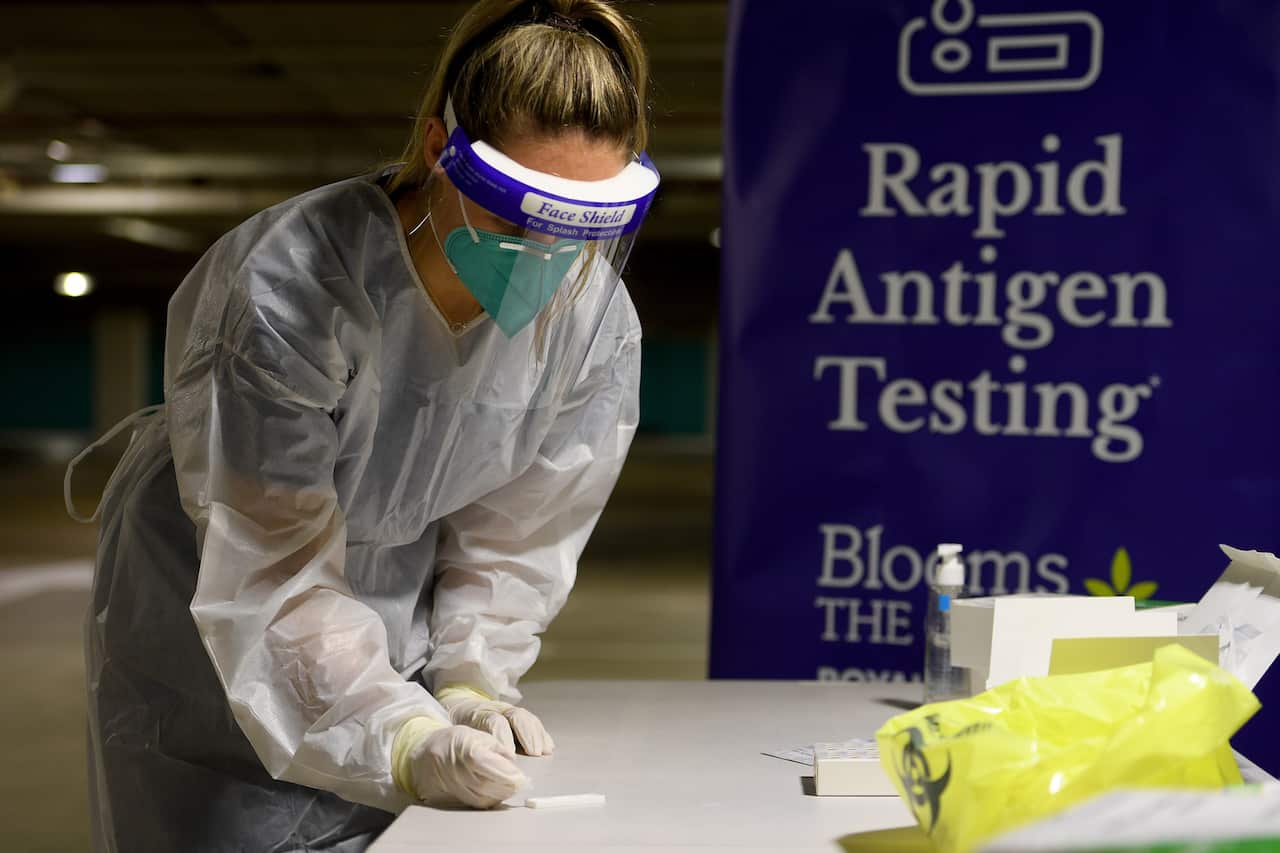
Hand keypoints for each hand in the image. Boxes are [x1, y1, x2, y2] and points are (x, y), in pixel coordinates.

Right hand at [393, 720, 527, 808]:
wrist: (425, 754)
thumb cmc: (453, 741)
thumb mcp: (477, 735)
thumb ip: (498, 748)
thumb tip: (513, 764)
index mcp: (468, 752)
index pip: (494, 768)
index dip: (511, 775)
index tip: (523, 777)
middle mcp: (460, 773)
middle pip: (491, 787)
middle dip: (509, 787)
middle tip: (521, 783)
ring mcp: (455, 788)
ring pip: (484, 798)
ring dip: (501, 795)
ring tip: (510, 787)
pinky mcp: (452, 798)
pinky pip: (476, 803)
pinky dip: (490, 800)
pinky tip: (496, 792)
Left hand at [437, 686, 555, 756]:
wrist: (456, 708)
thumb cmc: (456, 731)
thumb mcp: (454, 737)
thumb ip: (467, 749)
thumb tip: (480, 770)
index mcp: (475, 714)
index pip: (493, 721)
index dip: (504, 737)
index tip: (510, 757)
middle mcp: (494, 709)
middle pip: (514, 715)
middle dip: (526, 734)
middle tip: (534, 754)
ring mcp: (507, 710)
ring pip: (525, 716)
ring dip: (536, 734)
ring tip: (543, 752)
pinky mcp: (516, 716)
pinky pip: (532, 721)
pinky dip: (541, 734)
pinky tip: (547, 747)